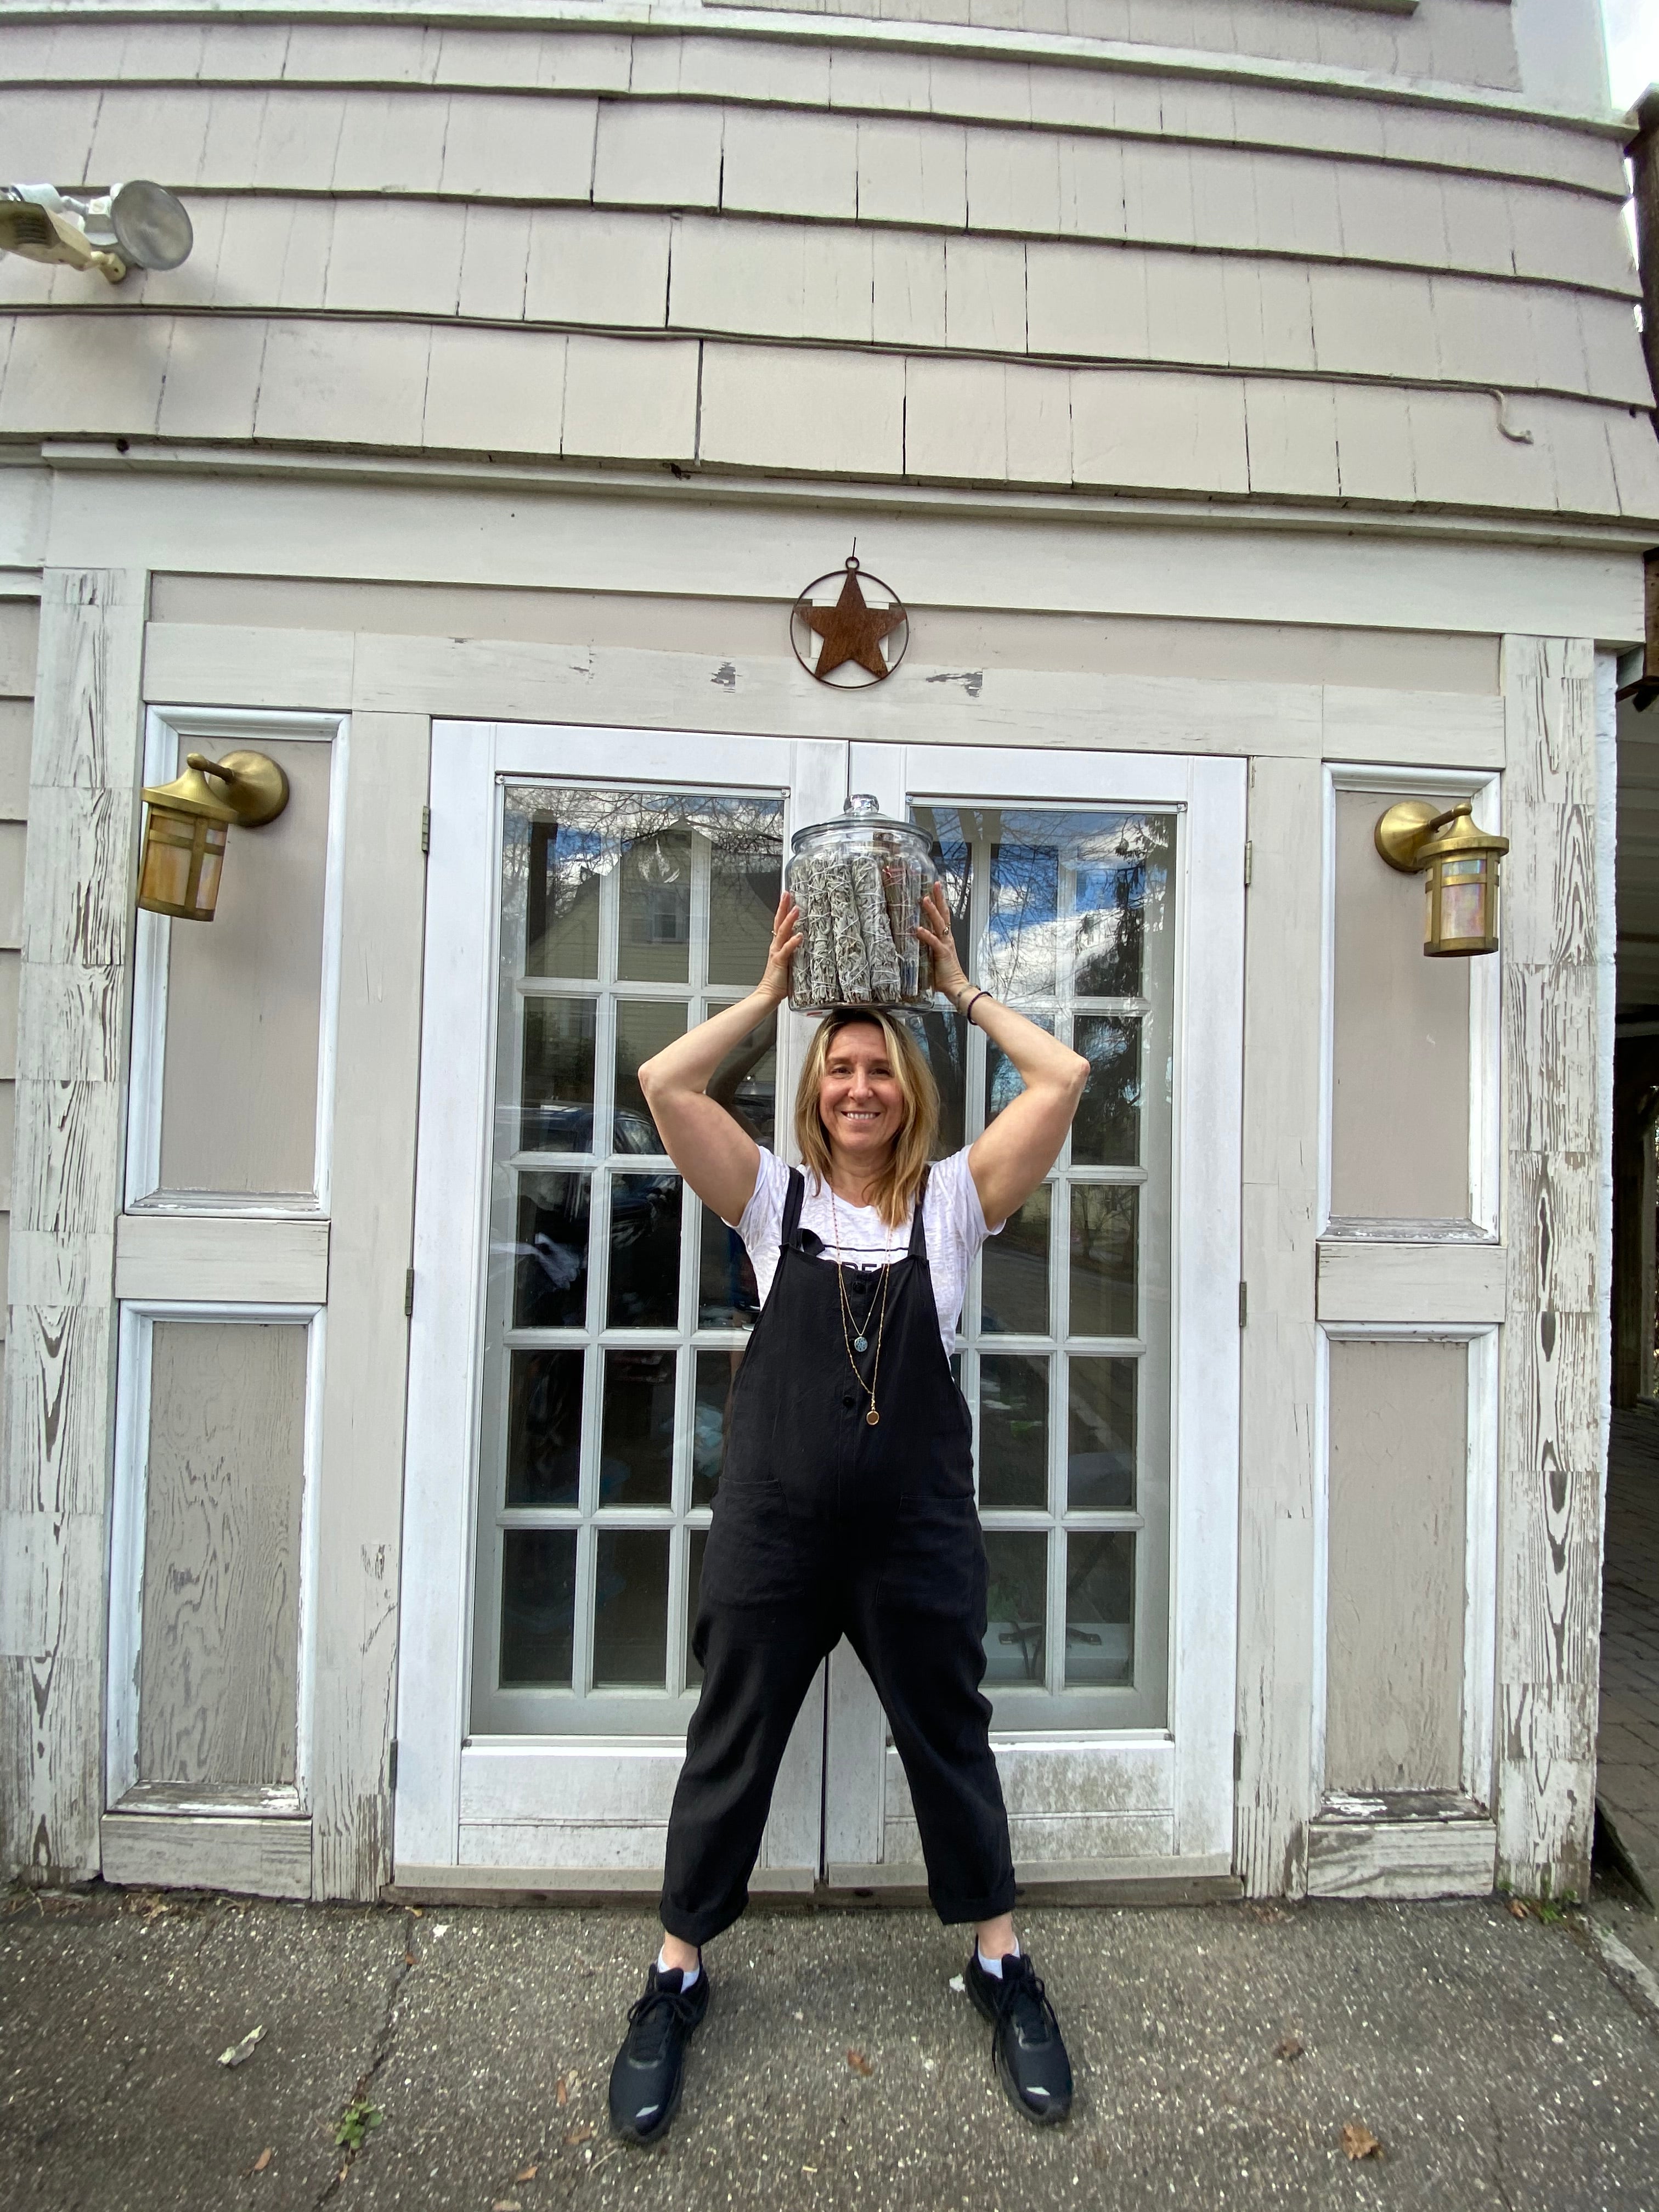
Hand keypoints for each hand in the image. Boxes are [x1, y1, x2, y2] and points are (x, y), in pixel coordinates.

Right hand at [758, 890, 802, 1005]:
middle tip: (787, 894)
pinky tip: (799, 935)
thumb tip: (805, 943)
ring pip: (783, 932)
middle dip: (783, 907)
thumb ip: (795, 951)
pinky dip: (793, 942)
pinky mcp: (779, 961)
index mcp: (778, 946)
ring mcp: (777, 953)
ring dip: (790, 920)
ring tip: (796, 909)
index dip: (784, 910)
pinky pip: (786, 949)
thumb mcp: (790, 962)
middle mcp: (776, 946)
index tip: (788, 897)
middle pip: (779, 922)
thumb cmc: (779, 981)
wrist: (768, 994)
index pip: (780, 923)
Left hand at [916, 881, 969, 1004]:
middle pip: (943, 914)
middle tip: (935, 885)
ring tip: (925, 899)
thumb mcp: (932, 958)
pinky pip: (934, 942)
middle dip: (939, 898)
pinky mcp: (943, 954)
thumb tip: (913, 943)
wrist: (956, 987)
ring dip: (932, 911)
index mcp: (945, 939)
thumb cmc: (944, 976)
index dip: (939, 903)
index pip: (942, 917)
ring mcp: (945, 945)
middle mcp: (946, 939)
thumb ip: (925, 949)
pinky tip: (919, 929)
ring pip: (939, 924)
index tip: (934, 890)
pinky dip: (926, 935)